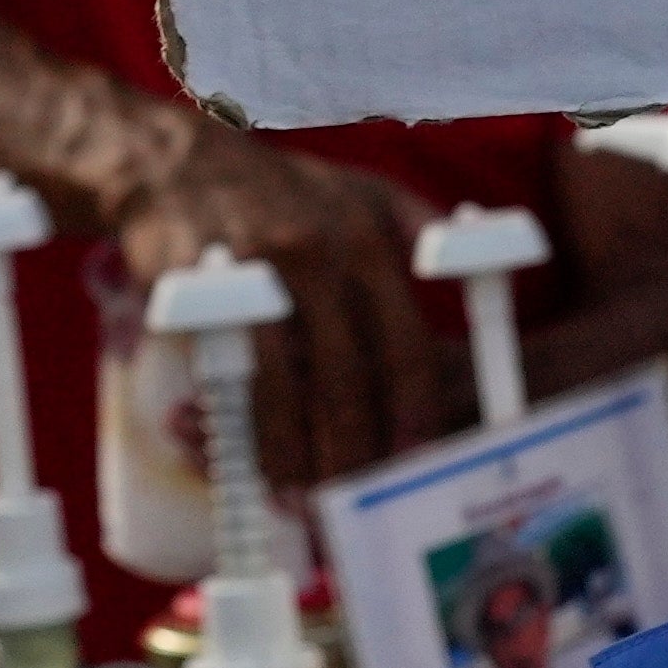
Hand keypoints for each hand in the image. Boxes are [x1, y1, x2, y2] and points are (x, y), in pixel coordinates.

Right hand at [116, 134, 445, 491]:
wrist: (169, 163)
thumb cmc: (276, 189)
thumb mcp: (360, 190)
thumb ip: (419, 229)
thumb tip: (498, 254)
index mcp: (368, 238)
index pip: (406, 345)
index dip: (415, 414)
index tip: (417, 464)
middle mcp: (320, 253)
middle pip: (353, 378)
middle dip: (358, 453)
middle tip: (357, 504)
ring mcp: (258, 272)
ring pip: (292, 387)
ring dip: (301, 457)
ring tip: (305, 502)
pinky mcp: (202, 291)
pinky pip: (231, 375)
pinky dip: (250, 430)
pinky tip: (257, 464)